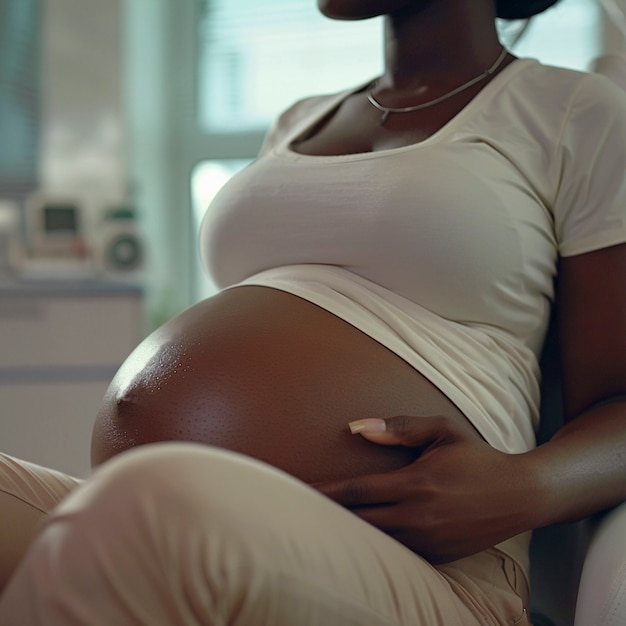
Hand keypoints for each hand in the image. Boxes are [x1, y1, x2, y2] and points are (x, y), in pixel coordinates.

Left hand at [313, 415, 537, 562]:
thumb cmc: (476, 456)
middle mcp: (418, 516)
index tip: (297, 489)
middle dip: (326, 516)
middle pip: (357, 520)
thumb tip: (357, 427)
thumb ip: (399, 428)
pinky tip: (357, 540)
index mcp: (415, 482)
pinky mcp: (438, 558)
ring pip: (374, 543)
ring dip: (347, 533)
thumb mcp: (442, 431)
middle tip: (297, 510)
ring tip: (319, 526)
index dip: (323, 491)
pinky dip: (375, 546)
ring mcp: (428, 542)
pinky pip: (396, 554)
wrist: (521, 494)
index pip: (356, 490)